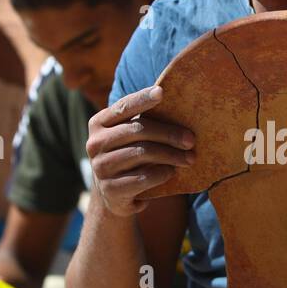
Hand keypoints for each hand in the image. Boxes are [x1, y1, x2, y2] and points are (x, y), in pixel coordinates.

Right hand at [86, 85, 196, 216]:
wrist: (114, 194)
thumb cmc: (129, 155)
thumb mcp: (130, 136)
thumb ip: (143, 121)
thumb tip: (179, 106)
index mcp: (99, 123)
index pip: (123, 106)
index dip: (142, 99)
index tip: (162, 92)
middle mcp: (95, 143)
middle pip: (138, 130)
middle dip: (168, 134)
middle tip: (191, 140)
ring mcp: (101, 167)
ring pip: (142, 153)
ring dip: (171, 155)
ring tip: (189, 158)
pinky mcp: (111, 189)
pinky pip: (143, 177)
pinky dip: (162, 173)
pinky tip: (172, 171)